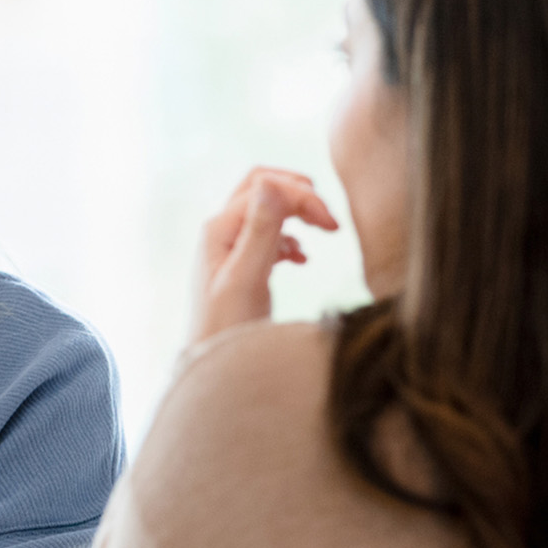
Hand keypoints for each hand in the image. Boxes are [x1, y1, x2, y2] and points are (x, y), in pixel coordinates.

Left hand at [194, 167, 338, 344]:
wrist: (214, 365)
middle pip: (263, 188)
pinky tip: (302, 260)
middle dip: (299, 195)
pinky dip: (290, 239)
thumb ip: (260, 231)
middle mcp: (221, 232)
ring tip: (324, 236)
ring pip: (267, 211)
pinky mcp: (242, 267)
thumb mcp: (247, 277)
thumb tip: (271, 182)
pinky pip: (268, 237)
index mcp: (219, 228)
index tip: (333, 227)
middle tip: (329, 222)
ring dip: (297, 216)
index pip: (266, 187)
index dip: (303, 198)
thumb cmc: (226, 327)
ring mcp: (230, 248)